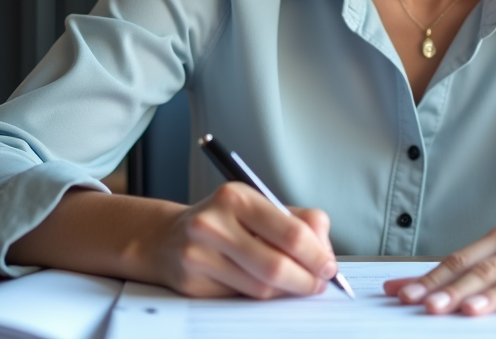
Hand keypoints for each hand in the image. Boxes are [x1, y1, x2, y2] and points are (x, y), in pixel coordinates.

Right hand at [151, 182, 339, 299]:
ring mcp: (199, 254)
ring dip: (287, 291)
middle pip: (276, 265)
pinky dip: (262, 297)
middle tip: (318, 284)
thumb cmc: (223, 221)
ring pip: (260, 287)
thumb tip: (325, 251)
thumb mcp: (258, 207)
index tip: (329, 266)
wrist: (166, 237)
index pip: (291, 232)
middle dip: (306, 280)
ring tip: (296, 285)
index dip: (317, 255)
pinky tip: (267, 287)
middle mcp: (214, 223)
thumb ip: (298, 221)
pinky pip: (241, 297)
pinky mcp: (192, 282)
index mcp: (237, 196)